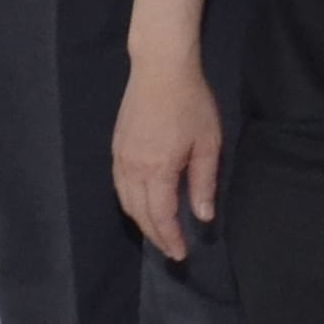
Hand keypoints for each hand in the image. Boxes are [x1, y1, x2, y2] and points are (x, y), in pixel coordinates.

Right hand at [111, 54, 223, 257]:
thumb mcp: (207, 143)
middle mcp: (133, 168)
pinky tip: (142, 206)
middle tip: (171, 251)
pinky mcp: (116, 148)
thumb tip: (202, 217)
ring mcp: (120, 158)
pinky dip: (130, 203)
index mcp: (158, 169)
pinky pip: (119, 186)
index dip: (170, 237)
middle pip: (140, 213)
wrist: (160, 69)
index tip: (181, 254)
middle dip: (155, 235)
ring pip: (126, 202)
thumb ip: (203, 182)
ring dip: (141, 222)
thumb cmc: (191, 103)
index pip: (161, 215)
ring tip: (159, 233)